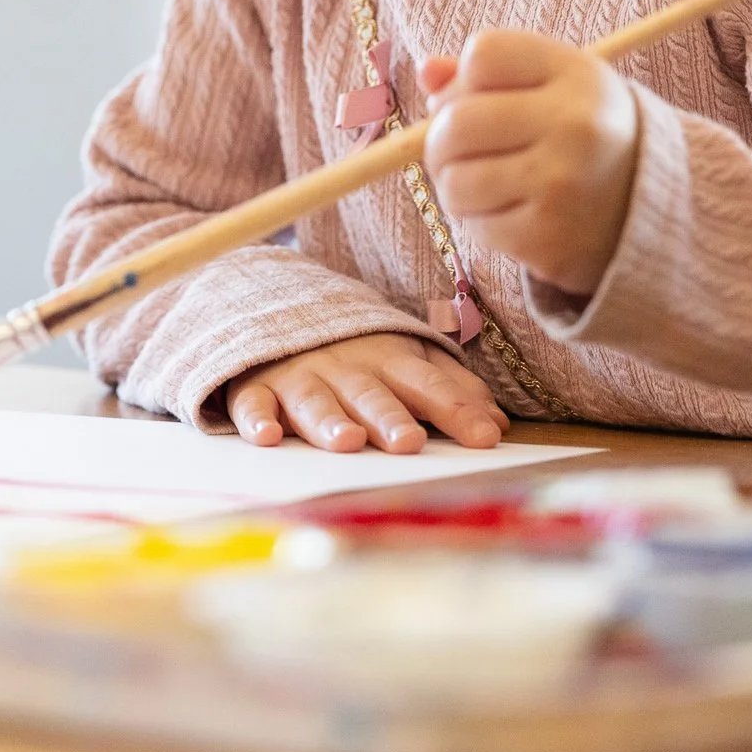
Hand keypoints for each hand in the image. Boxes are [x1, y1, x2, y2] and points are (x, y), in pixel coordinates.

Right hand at [224, 332, 507, 452]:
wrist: (276, 308)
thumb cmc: (355, 352)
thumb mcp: (406, 359)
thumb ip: (451, 389)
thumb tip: (498, 424)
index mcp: (388, 361)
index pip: (428, 384)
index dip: (456, 409)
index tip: (486, 437)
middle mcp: (344, 368)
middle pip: (370, 394)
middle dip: (389, 417)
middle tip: (408, 443)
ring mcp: (298, 377)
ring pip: (315, 400)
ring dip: (329, 420)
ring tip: (347, 442)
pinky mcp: (256, 386)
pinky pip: (252, 402)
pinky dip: (256, 418)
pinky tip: (266, 436)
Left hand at [419, 30, 640, 298]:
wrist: (651, 212)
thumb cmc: (585, 136)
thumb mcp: (555, 86)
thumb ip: (491, 72)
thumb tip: (426, 72)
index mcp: (579, 74)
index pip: (483, 54)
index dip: (466, 78)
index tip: (479, 97)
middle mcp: (575, 125)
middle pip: (455, 120)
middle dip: (441, 139)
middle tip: (459, 150)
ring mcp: (562, 185)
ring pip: (453, 180)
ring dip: (455, 185)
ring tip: (486, 183)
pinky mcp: (548, 238)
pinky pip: (474, 226)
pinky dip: (479, 222)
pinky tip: (510, 213)